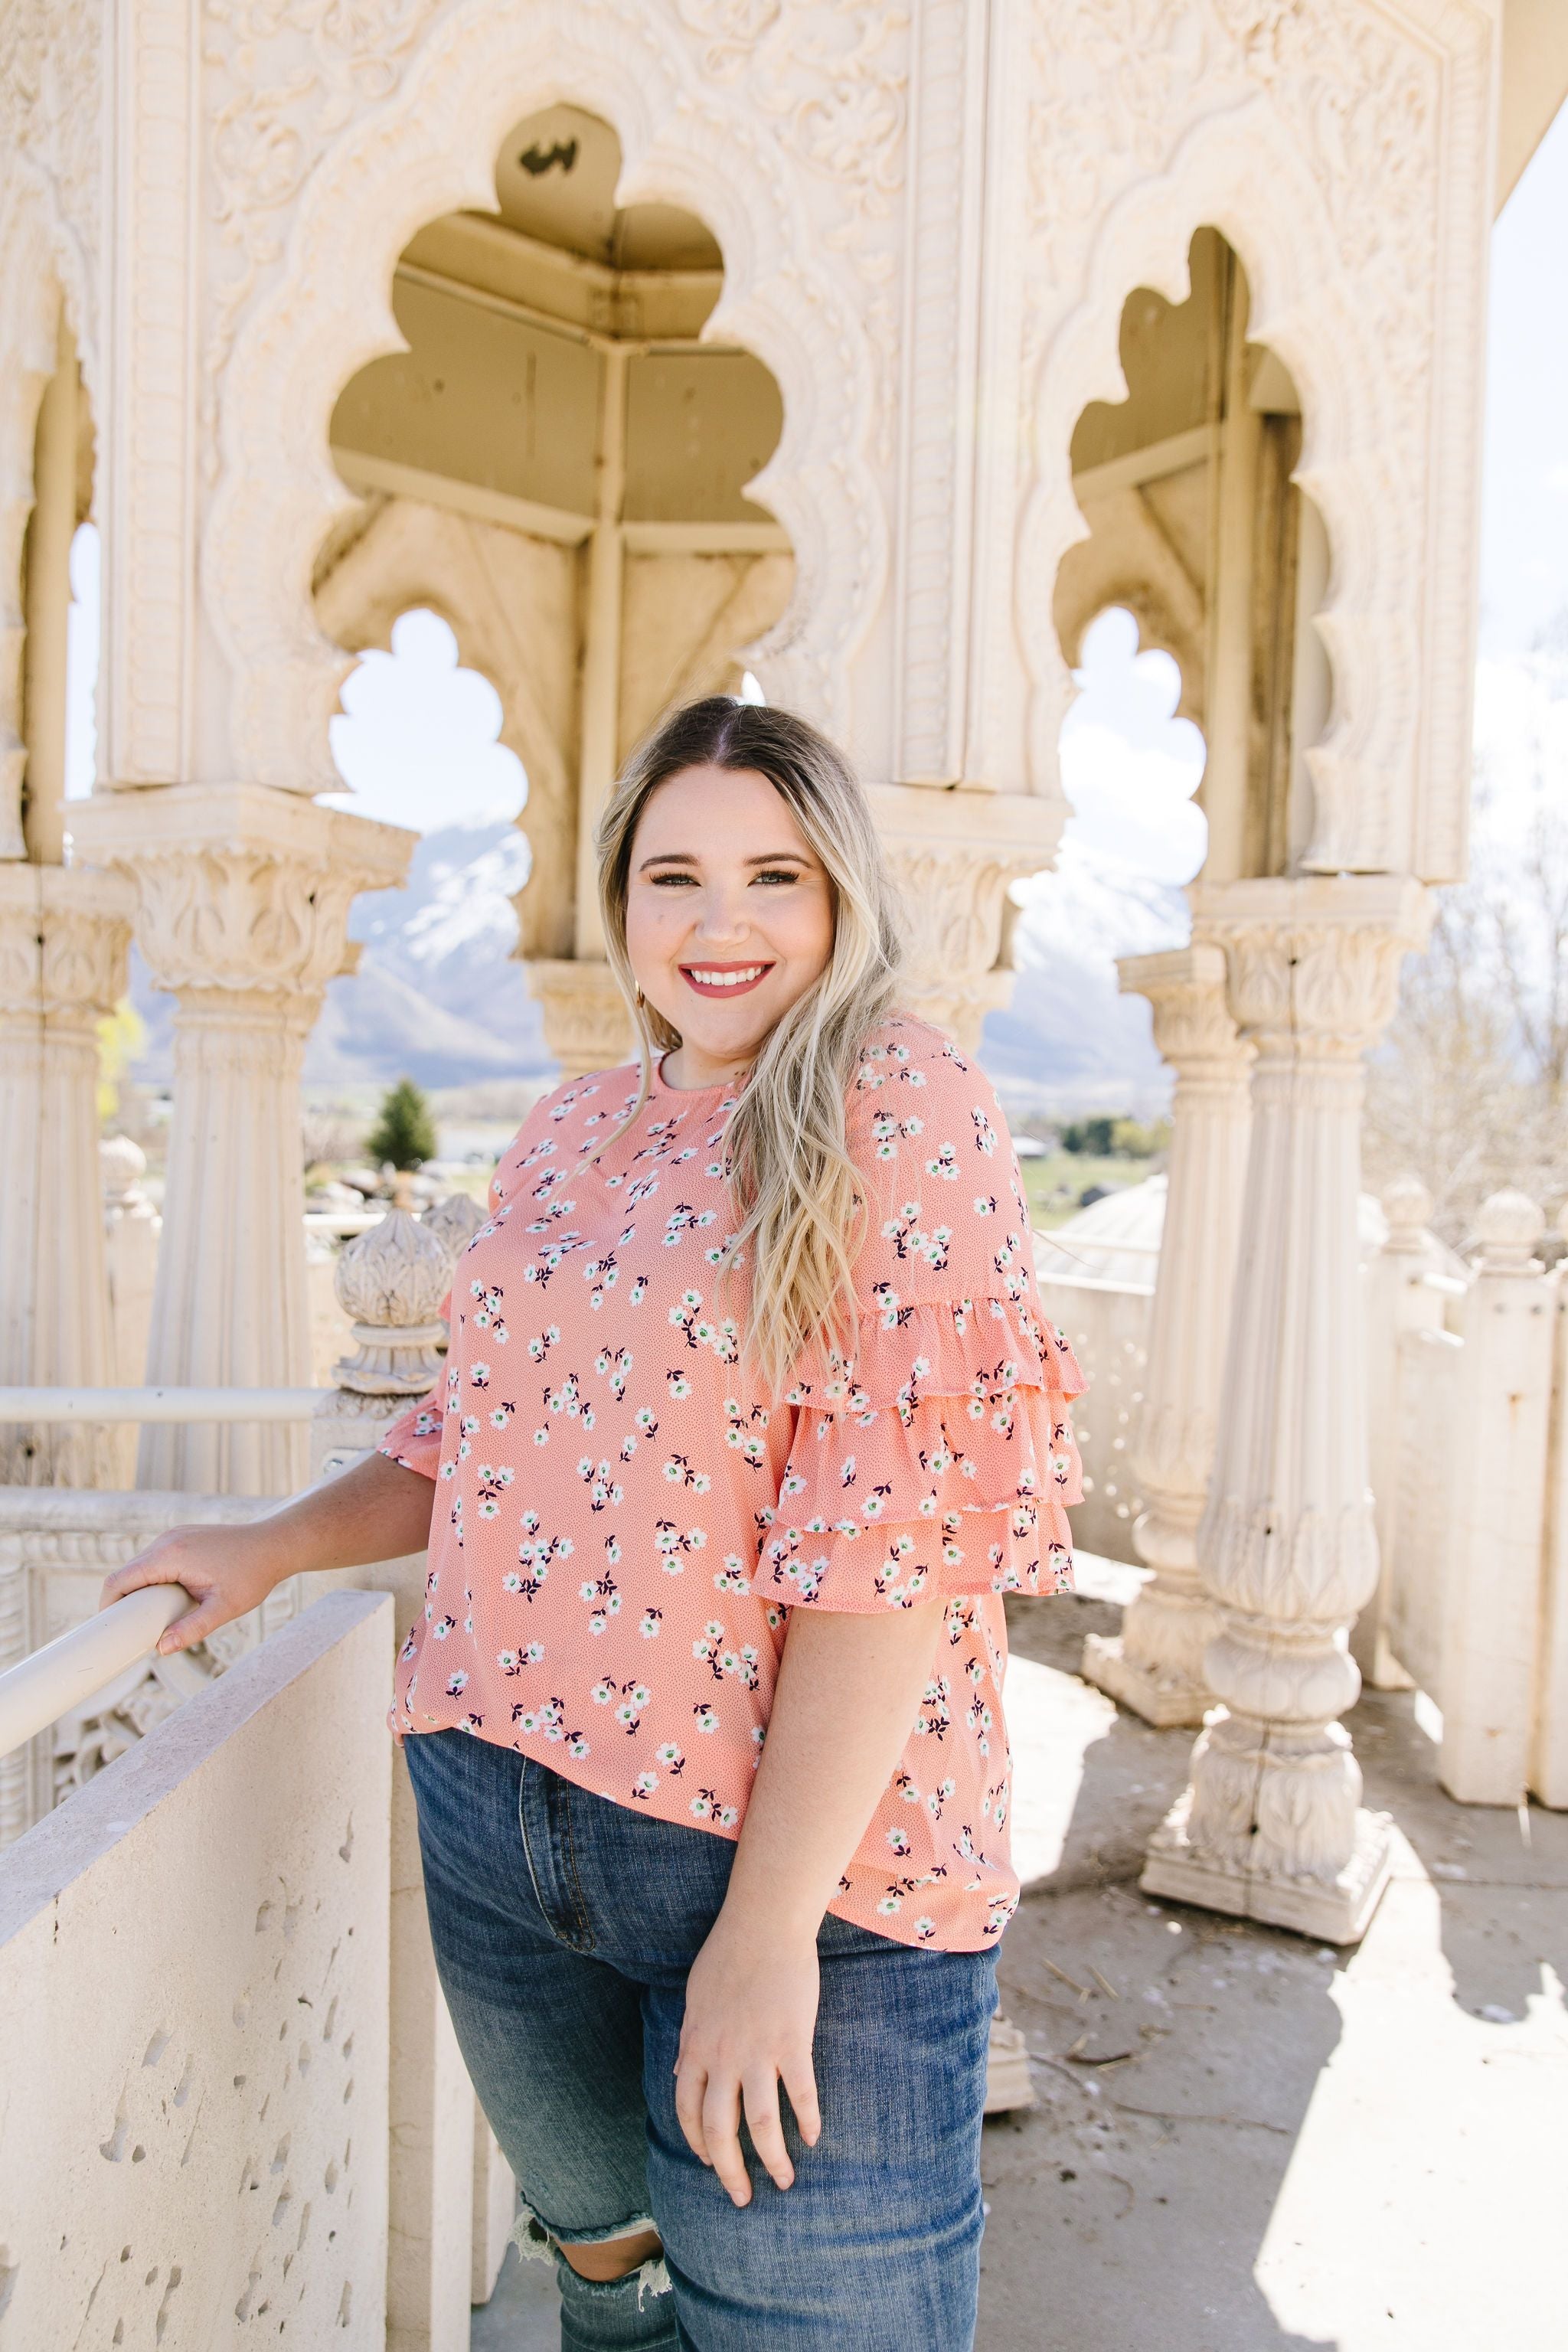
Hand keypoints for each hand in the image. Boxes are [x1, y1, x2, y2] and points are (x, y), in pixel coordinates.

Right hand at [99, 1524, 293, 1655]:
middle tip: (129, 1632)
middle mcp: (167, 1541)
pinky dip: (152, 1579)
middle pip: (126, 1574)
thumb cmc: (253, 1575)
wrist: (275, 1544)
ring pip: (140, 1566)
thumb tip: (161, 1649)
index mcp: (170, 1555)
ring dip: (138, 1591)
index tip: (107, 1630)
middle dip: (122, 1603)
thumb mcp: (224, 1608)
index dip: (106, 1606)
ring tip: (150, 1619)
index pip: (119, 1580)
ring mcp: (174, 1535)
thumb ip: (192, 1629)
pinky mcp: (182, 1537)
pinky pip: (155, 1560)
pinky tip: (165, 1599)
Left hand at [674, 1904, 822, 2206]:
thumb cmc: (728, 1953)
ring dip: (773, 2160)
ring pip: (761, 2124)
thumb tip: (682, 2075)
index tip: (710, 2163)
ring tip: (784, 2181)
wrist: (764, 1923)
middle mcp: (723, 2057)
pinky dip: (808, 2122)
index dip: (698, 2143)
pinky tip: (813, 2138)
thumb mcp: (694, 1998)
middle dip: (730, 2172)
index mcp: (697, 2046)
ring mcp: (759, 2052)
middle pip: (721, 2130)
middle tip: (742, 2197)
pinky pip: (801, 2095)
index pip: (687, 2110)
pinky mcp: (793, 2043)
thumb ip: (689, 2041)